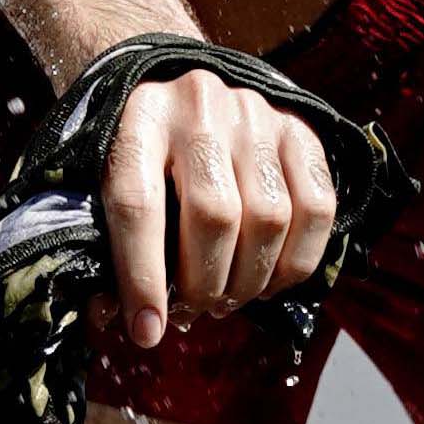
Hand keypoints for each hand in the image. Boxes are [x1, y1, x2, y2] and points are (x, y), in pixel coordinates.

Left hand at [98, 66, 338, 349]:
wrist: (180, 91)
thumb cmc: (140, 157)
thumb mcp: (106, 185)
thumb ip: (111, 248)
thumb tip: (137, 325)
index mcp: (136, 119)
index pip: (138, 204)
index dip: (143, 277)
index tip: (147, 332)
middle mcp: (199, 107)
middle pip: (215, 215)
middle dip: (206, 284)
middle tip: (195, 311)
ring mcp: (256, 114)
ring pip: (270, 217)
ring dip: (251, 281)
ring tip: (228, 299)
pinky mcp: (299, 127)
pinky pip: (317, 208)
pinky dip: (297, 262)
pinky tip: (270, 282)